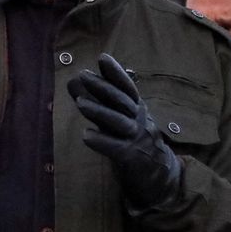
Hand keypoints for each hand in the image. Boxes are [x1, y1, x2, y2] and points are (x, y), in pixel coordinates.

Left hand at [67, 53, 181, 212]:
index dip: (115, 72)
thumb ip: (95, 100)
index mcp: (135, 107)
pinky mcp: (131, 158)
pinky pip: (116, 148)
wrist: (158, 173)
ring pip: (118, 122)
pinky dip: (102, 141)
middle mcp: (137, 119)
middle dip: (102, 86)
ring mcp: (135, 138)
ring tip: (79, 102)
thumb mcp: (115, 117)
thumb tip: (72, 81)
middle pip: (121, 100)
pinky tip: (86, 135)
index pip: (126, 86)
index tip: (103, 58)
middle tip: (83, 74)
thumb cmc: (131, 139)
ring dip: (99, 111)